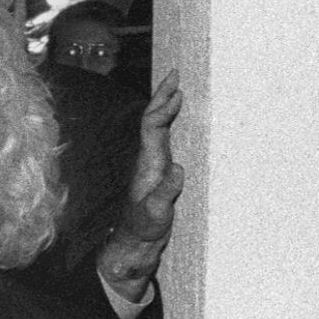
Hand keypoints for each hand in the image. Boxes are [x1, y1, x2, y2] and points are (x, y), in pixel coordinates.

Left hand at [97, 70, 184, 301]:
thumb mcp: (156, 214)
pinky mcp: (162, 172)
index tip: (177, 90)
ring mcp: (154, 165)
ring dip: (168, 106)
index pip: (152, 127)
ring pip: (159, 128)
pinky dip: (174, 123)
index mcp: (148, 164)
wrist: (134, 245)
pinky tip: (183, 118)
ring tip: (179, 87)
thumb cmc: (144, 230)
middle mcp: (149, 160)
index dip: (162, 107)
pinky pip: (168, 139)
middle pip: (153, 120)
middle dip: (163, 96)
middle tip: (176, 73)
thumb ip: (165, 193)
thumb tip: (178, 169)